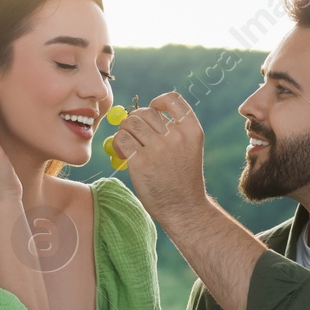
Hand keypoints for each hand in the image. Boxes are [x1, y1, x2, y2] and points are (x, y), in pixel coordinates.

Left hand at [109, 92, 208, 222]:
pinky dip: (118, 143)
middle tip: (135, 135)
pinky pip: (121, 139)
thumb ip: (172, 132)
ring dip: (125, 130)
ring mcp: (159, 149)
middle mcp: (176, 137)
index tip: (154, 109)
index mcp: (191, 131)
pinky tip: (122, 153)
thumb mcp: (188, 150)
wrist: (184, 209)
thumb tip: (135, 116)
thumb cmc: (182, 180)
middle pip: (146, 112)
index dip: (159, 101)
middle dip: (136, 120)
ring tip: (128, 144)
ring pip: (131, 123)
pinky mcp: (141, 162)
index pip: (173, 100)